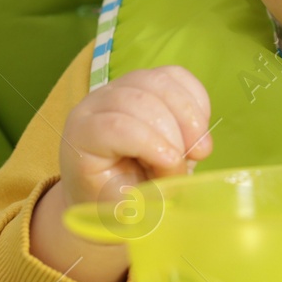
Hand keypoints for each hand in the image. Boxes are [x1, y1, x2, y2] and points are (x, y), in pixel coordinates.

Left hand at [56, 65, 213, 206]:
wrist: (109, 188)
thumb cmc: (114, 200)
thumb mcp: (127, 205)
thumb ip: (147, 188)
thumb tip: (175, 163)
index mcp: (82, 136)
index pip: (114, 126)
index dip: (150, 143)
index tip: (173, 167)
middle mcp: (96, 103)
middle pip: (140, 100)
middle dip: (174, 134)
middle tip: (185, 166)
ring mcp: (122, 86)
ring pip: (160, 82)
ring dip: (190, 117)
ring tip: (199, 151)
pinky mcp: (147, 80)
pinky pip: (178, 76)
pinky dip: (197, 101)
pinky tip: (199, 129)